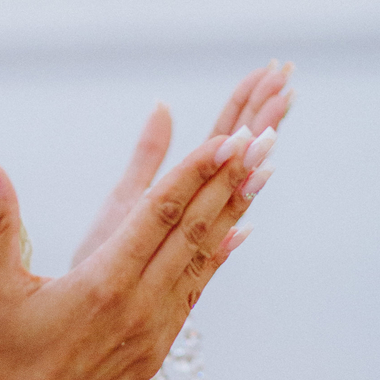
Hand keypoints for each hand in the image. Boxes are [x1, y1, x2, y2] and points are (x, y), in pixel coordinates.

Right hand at [0, 123, 266, 379]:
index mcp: (101, 284)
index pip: (158, 214)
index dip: (194, 172)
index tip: (228, 137)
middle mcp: (137, 308)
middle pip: (192, 232)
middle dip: (226, 181)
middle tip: (261, 138)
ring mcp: (152, 334)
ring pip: (200, 261)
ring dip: (231, 214)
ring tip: (260, 173)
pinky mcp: (153, 354)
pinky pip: (193, 293)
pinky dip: (215, 258)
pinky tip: (235, 235)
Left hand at [72, 61, 293, 266]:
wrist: (90, 310)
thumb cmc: (106, 256)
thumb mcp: (125, 196)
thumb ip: (149, 153)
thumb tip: (163, 105)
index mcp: (186, 185)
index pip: (224, 133)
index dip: (246, 102)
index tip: (273, 69)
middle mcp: (197, 204)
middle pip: (237, 147)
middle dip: (261, 110)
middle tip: (288, 73)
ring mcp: (195, 226)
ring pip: (234, 174)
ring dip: (259, 137)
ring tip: (283, 101)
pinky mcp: (189, 252)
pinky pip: (218, 214)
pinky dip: (238, 193)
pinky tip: (259, 170)